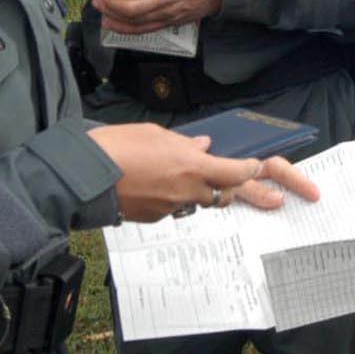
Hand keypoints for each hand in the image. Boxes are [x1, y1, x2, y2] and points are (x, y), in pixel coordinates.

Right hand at [88, 123, 320, 221]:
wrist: (84, 176)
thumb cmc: (118, 147)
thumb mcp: (156, 134)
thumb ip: (184, 144)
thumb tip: (202, 147)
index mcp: (192, 165)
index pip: (236, 171)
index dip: (251, 170)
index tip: (259, 167)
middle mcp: (188, 190)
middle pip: (225, 193)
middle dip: (240, 190)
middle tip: (270, 197)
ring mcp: (172, 207)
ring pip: (201, 202)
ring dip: (206, 192)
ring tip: (200, 181)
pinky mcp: (155, 218)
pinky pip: (176, 208)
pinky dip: (176, 198)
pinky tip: (161, 185)